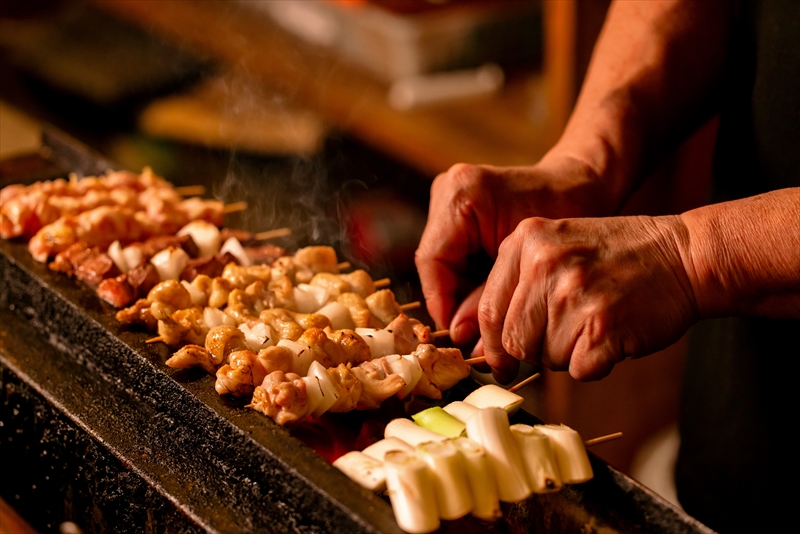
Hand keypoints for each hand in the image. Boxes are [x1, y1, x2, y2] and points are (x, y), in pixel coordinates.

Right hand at [415, 156, 613, 340]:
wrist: (580, 185)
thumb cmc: (565, 216)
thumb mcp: (526, 264)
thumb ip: (489, 298)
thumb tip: (459, 336)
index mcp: (461, 195)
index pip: (433, 261)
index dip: (441, 303)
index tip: (459, 335)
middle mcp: (448, 191)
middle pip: (435, 263)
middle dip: (453, 300)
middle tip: (475, 335)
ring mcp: (448, 198)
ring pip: (442, 262)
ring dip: (460, 292)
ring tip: (486, 320)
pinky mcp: (456, 210)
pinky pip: (453, 253)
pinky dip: (469, 278)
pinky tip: (490, 297)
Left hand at [479, 214, 698, 380]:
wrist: (684, 255)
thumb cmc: (618, 256)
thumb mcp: (557, 245)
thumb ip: (520, 282)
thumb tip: (486, 345)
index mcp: (525, 242)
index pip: (488, 310)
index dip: (493, 344)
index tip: (502, 360)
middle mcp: (544, 265)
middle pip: (513, 340)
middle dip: (534, 351)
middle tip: (564, 337)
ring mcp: (573, 295)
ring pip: (545, 358)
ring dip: (568, 354)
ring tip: (595, 324)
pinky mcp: (602, 327)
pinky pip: (578, 370)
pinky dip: (595, 363)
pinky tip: (613, 335)